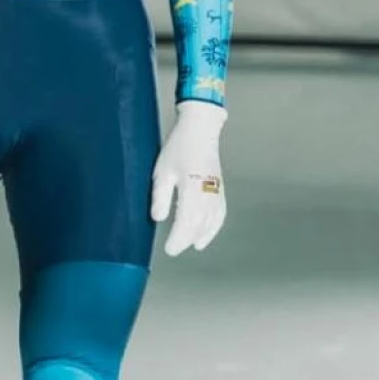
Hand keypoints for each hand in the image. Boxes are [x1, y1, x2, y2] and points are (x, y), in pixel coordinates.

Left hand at [151, 101, 227, 256]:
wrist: (200, 129)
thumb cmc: (178, 147)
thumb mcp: (162, 171)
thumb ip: (161, 196)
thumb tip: (158, 219)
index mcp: (192, 189)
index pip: (186, 222)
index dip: (178, 238)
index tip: (170, 249)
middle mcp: (208, 193)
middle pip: (200, 224)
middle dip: (186, 239)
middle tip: (174, 249)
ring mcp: (217, 191)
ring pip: (212, 220)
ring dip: (202, 235)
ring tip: (192, 245)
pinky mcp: (220, 188)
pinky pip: (220, 213)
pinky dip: (215, 226)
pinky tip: (207, 232)